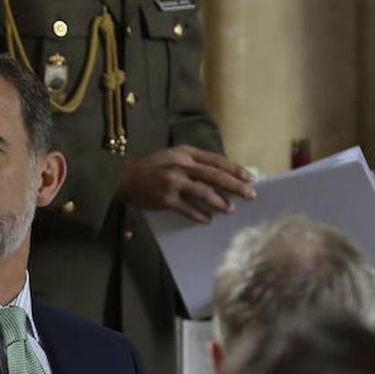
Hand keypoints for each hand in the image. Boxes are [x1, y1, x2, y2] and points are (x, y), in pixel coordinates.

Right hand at [116, 144, 255, 222]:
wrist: (125, 177)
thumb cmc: (153, 167)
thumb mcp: (173, 156)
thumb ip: (194, 162)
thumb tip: (221, 176)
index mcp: (186, 153)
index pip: (216, 161)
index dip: (234, 170)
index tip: (249, 177)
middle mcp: (181, 166)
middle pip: (214, 176)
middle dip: (235, 186)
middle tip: (250, 195)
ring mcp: (173, 183)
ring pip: (204, 193)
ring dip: (219, 202)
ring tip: (230, 209)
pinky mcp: (166, 199)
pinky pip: (188, 209)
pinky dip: (200, 215)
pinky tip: (208, 220)